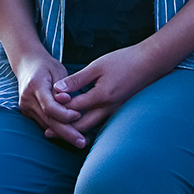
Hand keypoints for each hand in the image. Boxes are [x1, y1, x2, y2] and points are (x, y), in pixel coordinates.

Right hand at [10, 48, 83, 145]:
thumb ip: (63, 87)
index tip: (79, 115)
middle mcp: (27, 98)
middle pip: (48, 120)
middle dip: (67, 133)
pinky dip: (57, 130)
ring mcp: (25, 107)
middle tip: (82, 142)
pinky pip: (43, 124)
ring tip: (81, 140)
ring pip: (46, 125)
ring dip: (63, 134)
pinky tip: (70, 135)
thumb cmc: (47, 66)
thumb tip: (67, 101)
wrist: (27, 64)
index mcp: (35, 85)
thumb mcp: (58, 71)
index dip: (65, 114)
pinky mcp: (26, 113)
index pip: (49, 106)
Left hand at [53, 42, 168, 141]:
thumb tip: (57, 89)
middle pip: (81, 126)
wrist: (150, 63)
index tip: (44, 109)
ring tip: (60, 132)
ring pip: (92, 128)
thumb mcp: (97, 66)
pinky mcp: (119, 111)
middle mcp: (108, 109)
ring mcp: (115, 112)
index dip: (58, 108)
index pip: (73, 108)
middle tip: (48, 133)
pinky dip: (88, 126)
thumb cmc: (123, 61)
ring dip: (76, 131)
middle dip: (64, 130)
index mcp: (101, 97)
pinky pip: (101, 124)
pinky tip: (80, 124)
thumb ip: (77, 80)